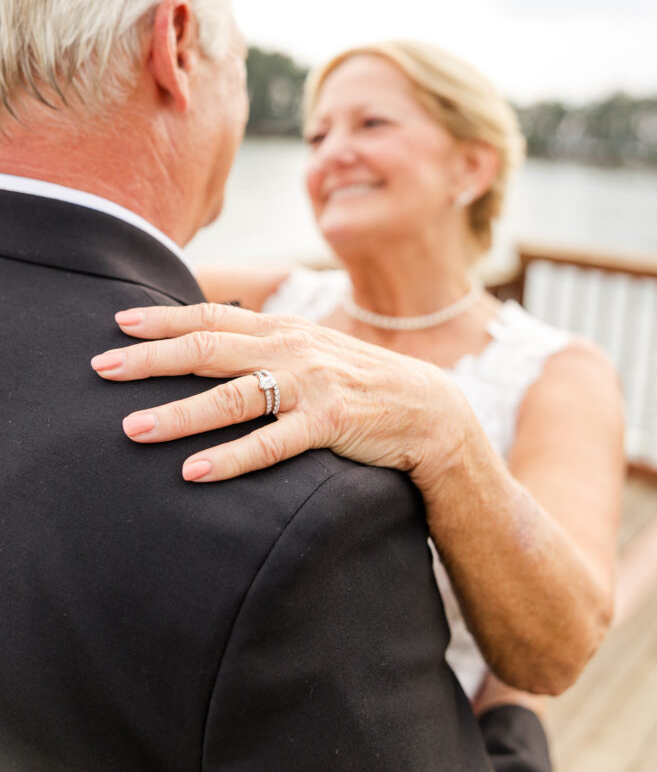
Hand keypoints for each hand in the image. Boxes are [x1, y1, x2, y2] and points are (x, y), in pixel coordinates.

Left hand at [91, 303, 465, 483]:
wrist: (424, 405)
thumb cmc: (354, 380)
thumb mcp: (308, 350)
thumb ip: (263, 346)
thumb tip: (208, 349)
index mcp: (281, 329)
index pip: (213, 316)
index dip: (165, 318)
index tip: (118, 322)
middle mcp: (290, 348)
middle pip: (209, 349)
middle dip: (151, 358)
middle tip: (101, 369)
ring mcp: (310, 384)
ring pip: (233, 396)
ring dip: (180, 414)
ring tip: (133, 429)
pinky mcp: (330, 421)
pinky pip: (273, 442)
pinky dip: (233, 456)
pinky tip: (195, 472)